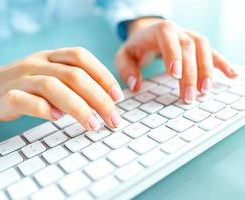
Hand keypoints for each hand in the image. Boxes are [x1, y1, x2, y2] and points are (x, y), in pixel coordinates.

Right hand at [0, 48, 123, 129]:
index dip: (103, 75)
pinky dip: (45, 110)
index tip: (117, 97)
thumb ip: (70, 83)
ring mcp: (21, 78)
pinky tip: (58, 119)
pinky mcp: (6, 96)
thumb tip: (102, 101)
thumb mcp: (47, 75)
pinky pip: (27, 101)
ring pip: (54, 87)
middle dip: (98, 98)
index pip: (81, 57)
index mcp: (50, 56)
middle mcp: (37, 63)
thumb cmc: (22, 85)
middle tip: (112, 119)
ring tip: (93, 125)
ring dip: (78, 107)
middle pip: (74, 75)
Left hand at [115, 18, 237, 103]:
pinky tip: (231, 76)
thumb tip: (135, 85)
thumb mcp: (124, 55)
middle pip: (189, 47)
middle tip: (189, 96)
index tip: (175, 75)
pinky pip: (212, 52)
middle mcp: (178, 31)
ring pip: (204, 49)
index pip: (168, 37)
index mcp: (158, 31)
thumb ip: (126, 69)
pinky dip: (222, 64)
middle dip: (190, 73)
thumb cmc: (136, 47)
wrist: (148, 33)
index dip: (173, 54)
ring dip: (207, 70)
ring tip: (205, 91)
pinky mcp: (198, 45)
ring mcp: (190, 36)